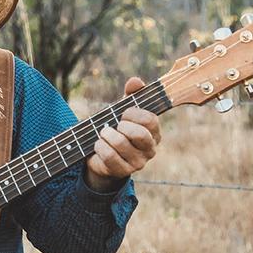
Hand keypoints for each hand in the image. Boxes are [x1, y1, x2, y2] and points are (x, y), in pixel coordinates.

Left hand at [86, 76, 161, 190]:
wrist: (101, 155)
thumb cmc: (116, 129)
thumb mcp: (123, 110)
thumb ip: (131, 94)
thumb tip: (136, 81)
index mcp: (154, 132)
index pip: (150, 120)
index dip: (133, 113)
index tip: (123, 113)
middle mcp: (150, 149)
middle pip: (140, 134)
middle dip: (121, 126)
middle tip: (113, 125)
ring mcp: (138, 163)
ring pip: (121, 144)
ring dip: (106, 135)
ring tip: (103, 134)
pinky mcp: (123, 171)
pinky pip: (109, 155)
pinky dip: (99, 146)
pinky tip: (98, 144)